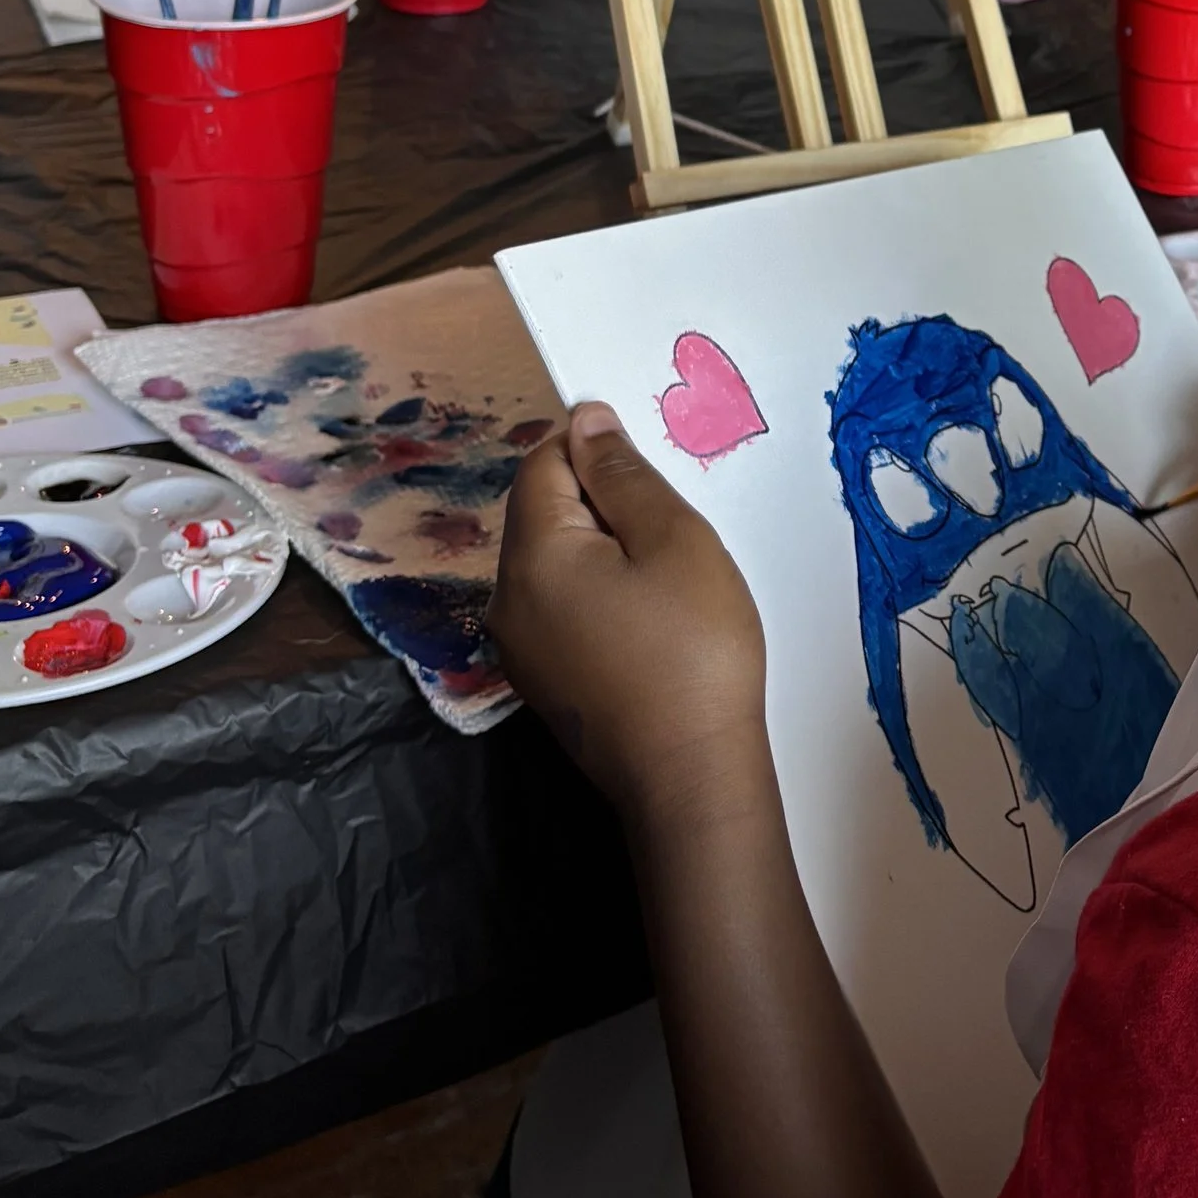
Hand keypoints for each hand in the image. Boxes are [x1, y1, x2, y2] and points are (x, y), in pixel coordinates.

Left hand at [490, 403, 769, 822]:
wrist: (689, 776)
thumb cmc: (691, 649)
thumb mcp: (672, 541)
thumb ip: (623, 474)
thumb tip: (585, 421)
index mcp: (530, 556)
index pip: (540, 464)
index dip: (591, 444)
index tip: (651, 459)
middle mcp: (506, 600)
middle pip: (543, 514)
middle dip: (600, 499)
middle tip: (671, 521)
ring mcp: (522, 649)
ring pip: (555, 563)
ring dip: (604, 548)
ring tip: (667, 571)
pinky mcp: (546, 682)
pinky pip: (564, 608)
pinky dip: (601, 592)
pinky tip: (651, 615)